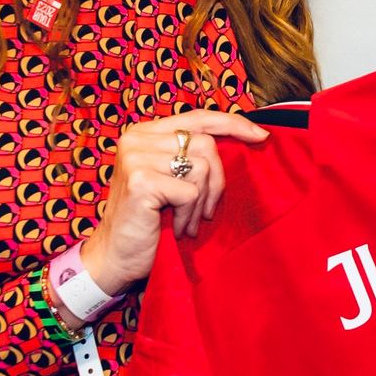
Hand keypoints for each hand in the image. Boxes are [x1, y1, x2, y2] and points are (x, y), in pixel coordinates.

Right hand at [81, 110, 269, 295]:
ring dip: (200, 203)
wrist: (114, 258)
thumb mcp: (171, 180)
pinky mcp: (140, 179)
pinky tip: (174, 227)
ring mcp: (136, 156)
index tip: (260, 135)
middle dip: (217, 182)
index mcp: (145, 133)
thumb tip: (246, 138)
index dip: (232, 123)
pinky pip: (190, 192)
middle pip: (207, 144)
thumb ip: (192, 156)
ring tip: (186, 223)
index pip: (198, 117)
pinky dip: (188, 215)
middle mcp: (137, 138)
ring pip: (202, 168)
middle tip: (204, 212)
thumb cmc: (148, 222)